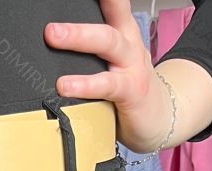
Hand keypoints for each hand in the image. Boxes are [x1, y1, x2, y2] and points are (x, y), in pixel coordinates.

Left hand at [44, 1, 211, 151]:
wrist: (158, 117)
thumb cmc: (129, 87)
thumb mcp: (113, 59)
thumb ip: (91, 48)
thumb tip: (53, 41)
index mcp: (123, 30)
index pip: (112, 3)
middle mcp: (128, 42)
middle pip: (110, 14)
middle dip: (82, 10)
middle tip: (54, 13)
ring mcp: (131, 65)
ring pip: (107, 41)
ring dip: (79, 37)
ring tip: (53, 36)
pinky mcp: (131, 91)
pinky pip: (107, 84)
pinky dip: (85, 84)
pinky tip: (65, 86)